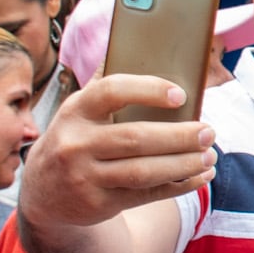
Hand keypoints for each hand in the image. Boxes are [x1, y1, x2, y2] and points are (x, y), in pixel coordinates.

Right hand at [20, 73, 215, 230]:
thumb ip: (107, 85)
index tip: (180, 95)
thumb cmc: (76, 137)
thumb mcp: (80, 110)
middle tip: (209, 131)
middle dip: (179, 136)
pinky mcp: (98, 204)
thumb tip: (146, 47)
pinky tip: (201, 176)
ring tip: (210, 156)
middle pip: (136, 138)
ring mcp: (85, 177)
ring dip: (184, 164)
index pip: (111, 91)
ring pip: (144, 171)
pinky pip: (146, 195)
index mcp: (76, 110)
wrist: (43, 191)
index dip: (148, 90)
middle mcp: (76, 144)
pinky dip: (179, 186)